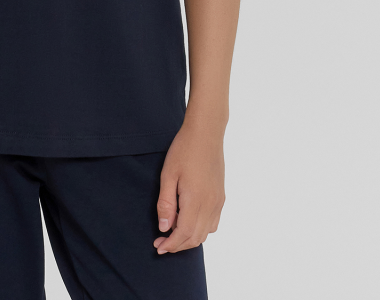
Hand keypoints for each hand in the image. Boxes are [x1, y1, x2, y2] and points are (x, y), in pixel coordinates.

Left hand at [153, 120, 224, 253]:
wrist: (206, 133)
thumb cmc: (183, 150)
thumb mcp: (168, 175)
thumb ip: (166, 204)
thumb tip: (164, 228)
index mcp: (196, 200)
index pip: (183, 234)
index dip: (170, 244)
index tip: (158, 247)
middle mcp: (210, 205)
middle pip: (195, 238)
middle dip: (178, 245)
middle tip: (162, 243)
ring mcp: (218, 202)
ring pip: (206, 233)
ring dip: (189, 239)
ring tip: (173, 234)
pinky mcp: (221, 197)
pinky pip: (213, 223)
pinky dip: (201, 230)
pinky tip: (189, 222)